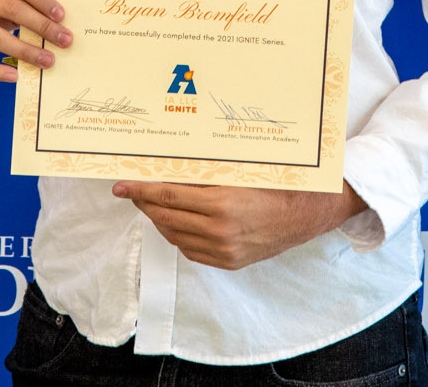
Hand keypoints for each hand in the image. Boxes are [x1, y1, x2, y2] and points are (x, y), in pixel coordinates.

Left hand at [111, 181, 366, 269]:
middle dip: (145, 204)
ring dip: (159, 220)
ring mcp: (223, 250)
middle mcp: (219, 230)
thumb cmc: (275, 182)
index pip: (167, 197)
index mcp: (221, 203)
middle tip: (133, 191)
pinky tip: (176, 222)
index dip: (141, 191)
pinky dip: (178, 235)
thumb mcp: (239, 169)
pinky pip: (191, 250)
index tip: (121, 186)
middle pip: (166, 218)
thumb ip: (204, 171)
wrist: (306, 213)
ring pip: (175, 236)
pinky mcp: (228, 262)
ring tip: (152, 205)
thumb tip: (168, 165)